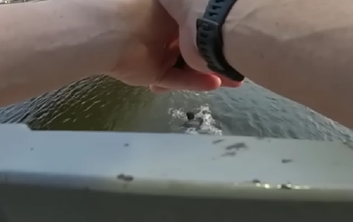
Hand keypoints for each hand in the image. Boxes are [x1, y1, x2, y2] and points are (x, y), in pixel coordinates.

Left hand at [106, 0, 240, 92]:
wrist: (112, 29)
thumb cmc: (145, 6)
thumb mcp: (178, 3)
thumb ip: (192, 7)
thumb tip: (210, 9)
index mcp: (170, 11)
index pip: (197, 25)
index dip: (217, 34)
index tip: (237, 38)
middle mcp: (164, 31)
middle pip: (196, 47)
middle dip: (218, 57)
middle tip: (240, 64)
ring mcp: (157, 53)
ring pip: (190, 64)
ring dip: (212, 71)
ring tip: (235, 80)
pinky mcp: (152, 72)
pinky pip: (178, 79)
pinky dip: (196, 81)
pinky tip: (215, 83)